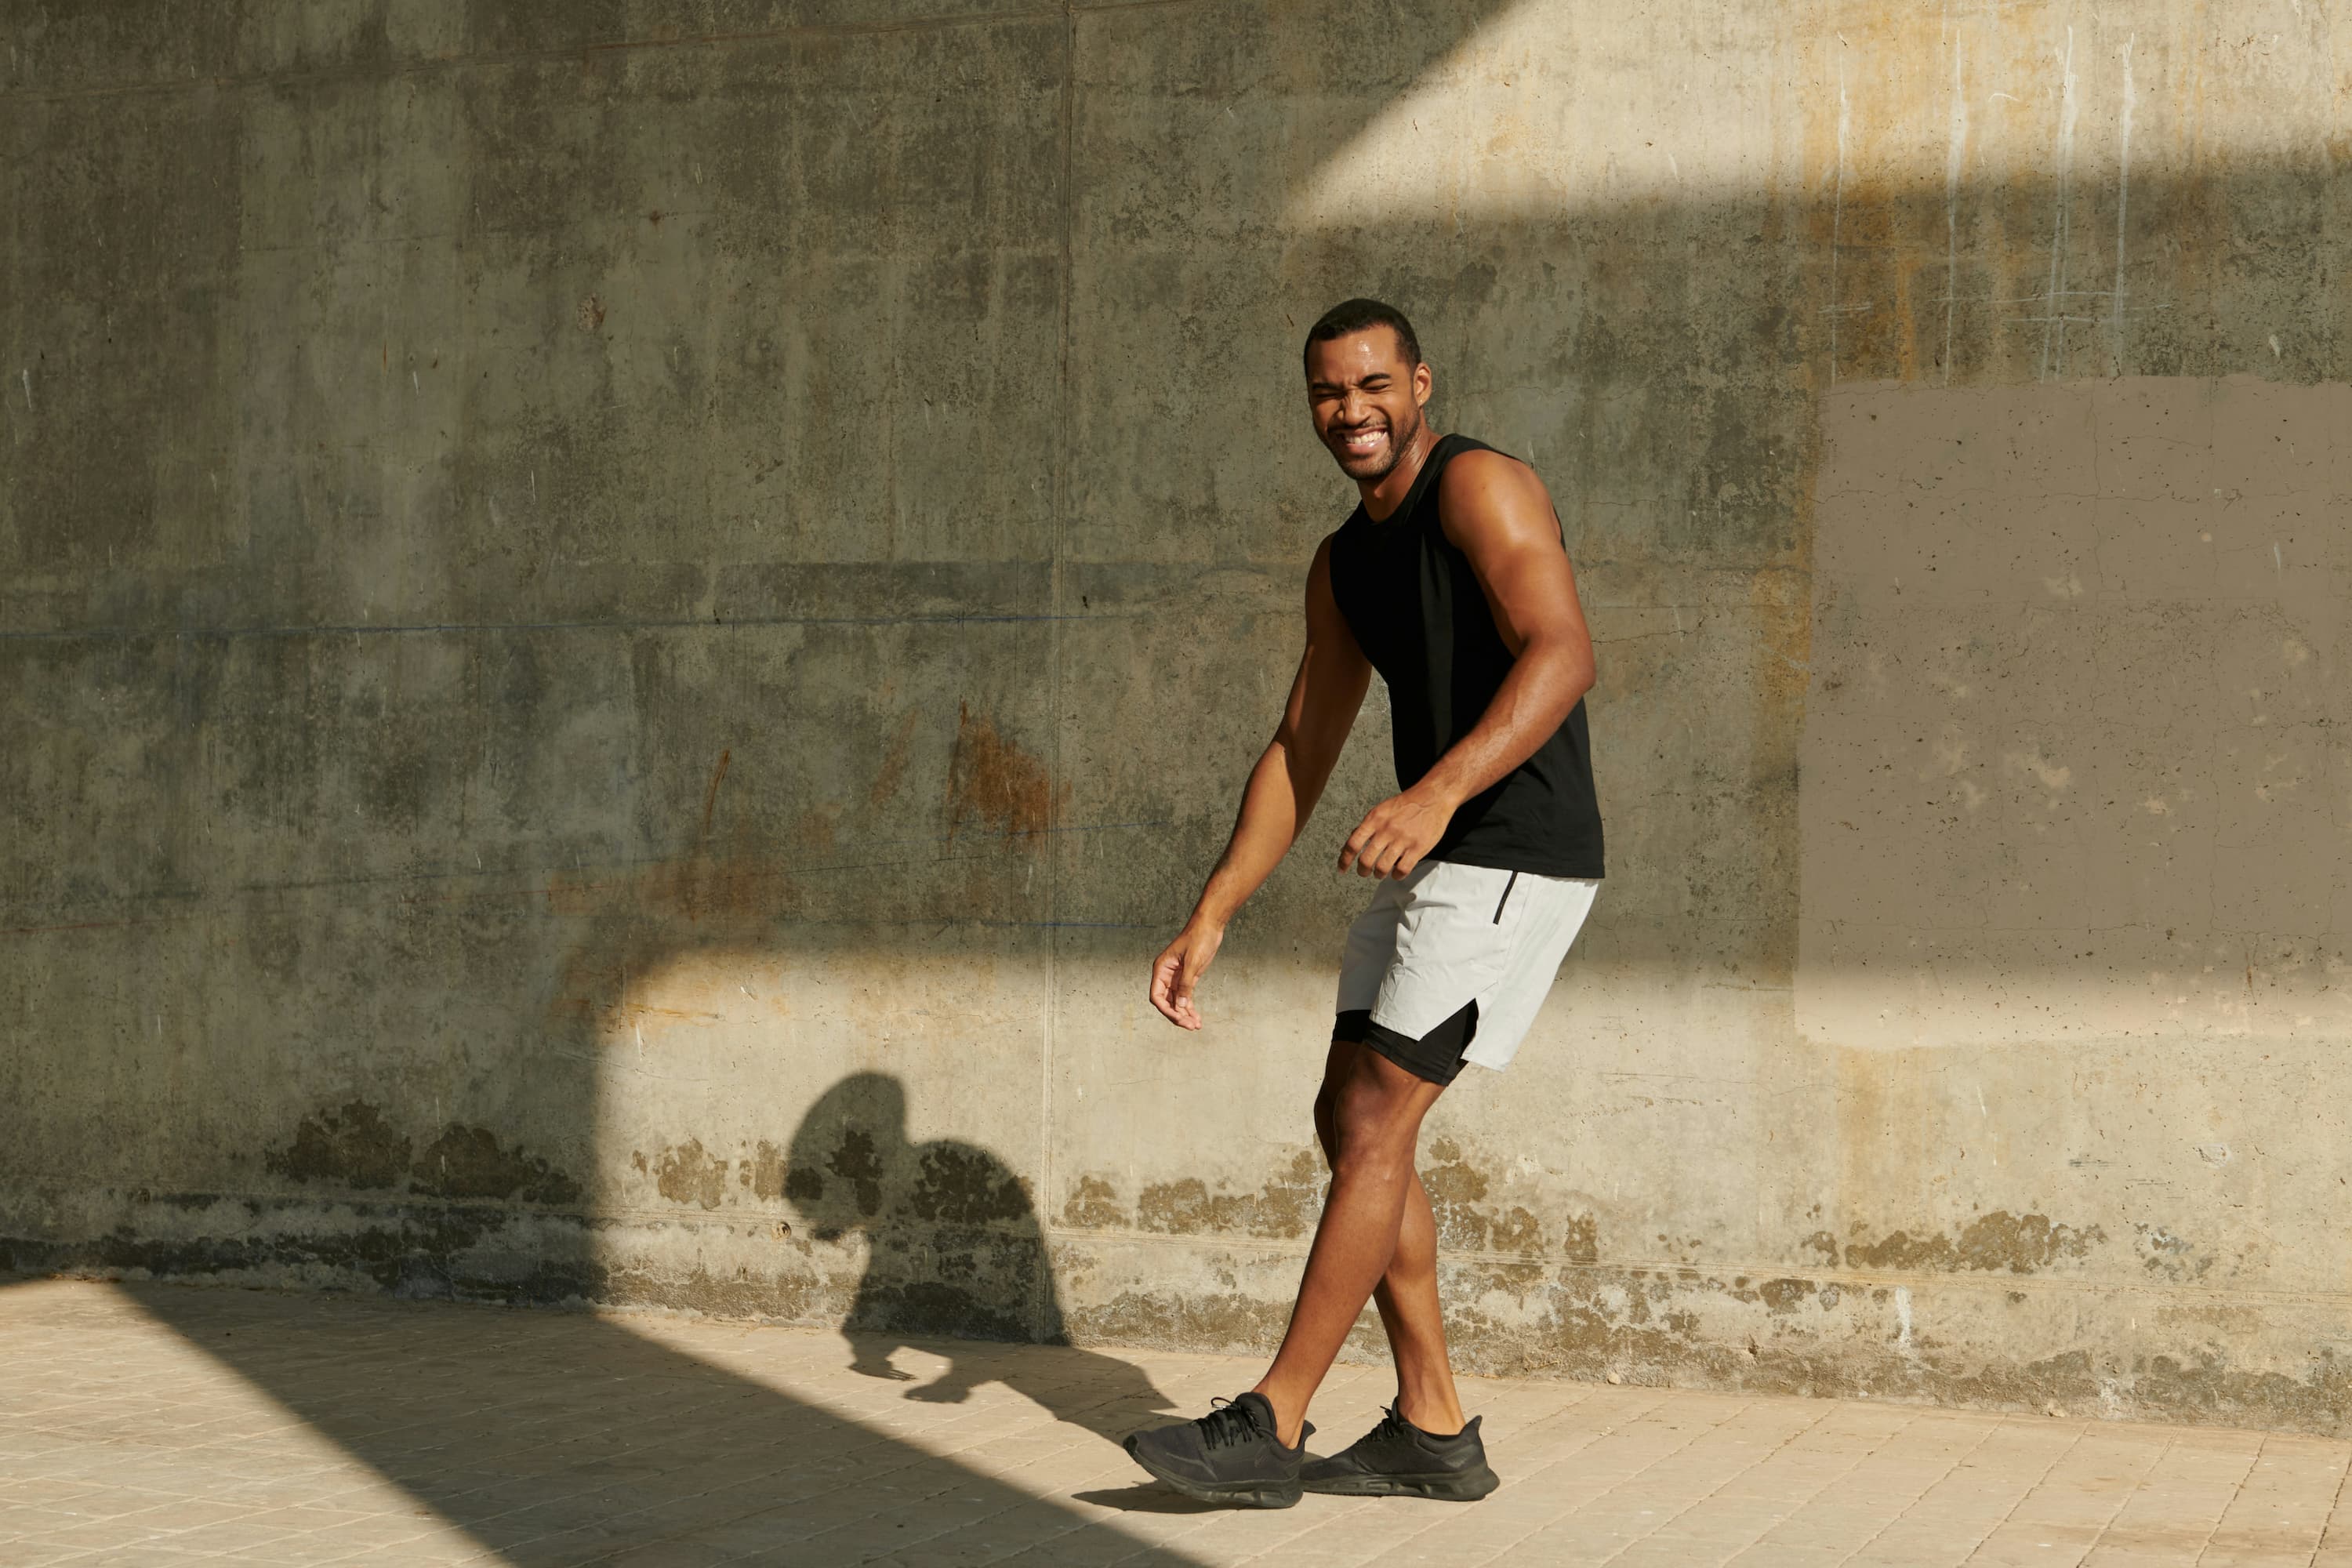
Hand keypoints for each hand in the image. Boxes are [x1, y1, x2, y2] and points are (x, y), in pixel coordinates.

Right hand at [1149, 920, 1223, 1029]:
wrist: (1209, 926)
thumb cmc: (1198, 939)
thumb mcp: (1193, 962)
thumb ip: (1186, 984)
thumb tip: (1181, 1006)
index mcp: (1161, 969)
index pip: (1156, 996)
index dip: (1165, 1010)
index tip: (1179, 1018)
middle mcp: (1166, 976)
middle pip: (1166, 1002)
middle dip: (1177, 1015)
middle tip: (1190, 1026)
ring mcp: (1177, 978)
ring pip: (1177, 1002)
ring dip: (1185, 1015)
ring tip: (1196, 1026)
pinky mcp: (1188, 978)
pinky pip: (1186, 997)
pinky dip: (1191, 1008)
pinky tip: (1198, 1019)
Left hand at [1339, 788, 1453, 877]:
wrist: (1432, 797)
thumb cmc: (1406, 805)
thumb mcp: (1381, 810)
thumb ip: (1367, 827)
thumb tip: (1349, 844)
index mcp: (1374, 819)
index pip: (1353, 844)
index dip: (1344, 860)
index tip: (1341, 869)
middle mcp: (1386, 830)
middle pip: (1366, 860)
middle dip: (1362, 871)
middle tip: (1364, 872)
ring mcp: (1402, 840)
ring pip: (1382, 868)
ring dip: (1379, 874)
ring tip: (1380, 873)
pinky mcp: (1418, 848)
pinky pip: (1402, 870)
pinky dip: (1396, 876)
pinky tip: (1396, 873)